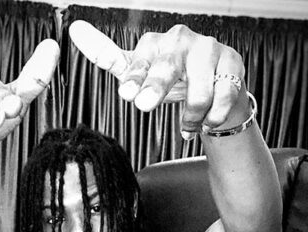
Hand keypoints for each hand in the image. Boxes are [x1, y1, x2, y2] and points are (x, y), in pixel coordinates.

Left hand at [69, 21, 246, 137]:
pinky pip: (224, 96)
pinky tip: (208, 122)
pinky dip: (213, 116)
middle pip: (168, 67)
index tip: (127, 93)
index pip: (141, 60)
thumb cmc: (171, 79)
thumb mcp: (138, 72)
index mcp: (154, 44)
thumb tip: (75, 30)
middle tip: (145, 105)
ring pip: (199, 91)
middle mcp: (181, 41)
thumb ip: (108, 56)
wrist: (213, 87)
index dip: (135, 76)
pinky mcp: (232, 63)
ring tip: (188, 126)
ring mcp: (208, 50)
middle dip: (156, 87)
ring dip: (192, 116)